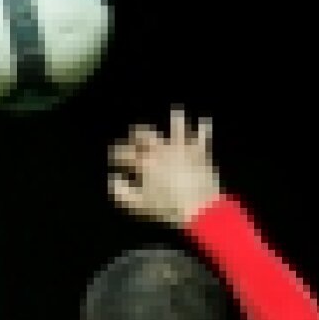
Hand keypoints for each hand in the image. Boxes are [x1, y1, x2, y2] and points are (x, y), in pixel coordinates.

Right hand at [108, 106, 221, 226]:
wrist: (200, 207)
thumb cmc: (168, 208)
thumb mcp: (139, 205)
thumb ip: (122, 193)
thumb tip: (114, 180)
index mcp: (145, 162)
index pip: (125, 153)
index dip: (118, 154)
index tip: (115, 157)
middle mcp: (162, 149)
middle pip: (146, 135)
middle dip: (137, 134)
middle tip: (135, 134)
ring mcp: (182, 148)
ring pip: (177, 127)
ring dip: (175, 119)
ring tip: (175, 111)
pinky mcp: (200, 152)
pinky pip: (202, 135)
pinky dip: (202, 127)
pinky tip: (203, 121)